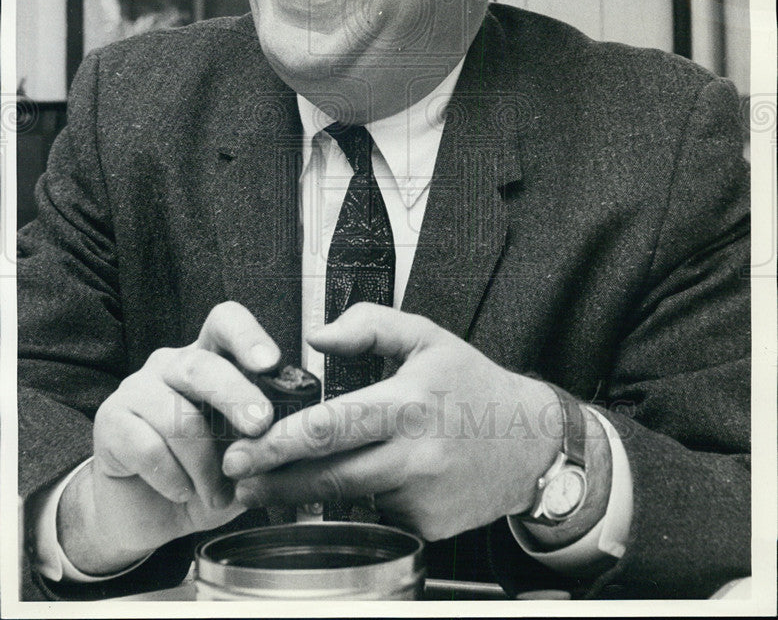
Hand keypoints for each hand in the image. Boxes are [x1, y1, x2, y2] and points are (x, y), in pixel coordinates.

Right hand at [58, 302, 279, 574]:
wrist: (146, 513)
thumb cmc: (204, 474)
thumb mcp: (246, 455)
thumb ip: (269, 438)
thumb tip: (302, 432)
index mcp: (211, 359)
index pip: (225, 322)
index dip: (247, 336)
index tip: (271, 363)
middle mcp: (173, 365)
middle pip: (202, 365)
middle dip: (236, 397)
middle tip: (259, 426)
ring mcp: (138, 388)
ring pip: (178, 415)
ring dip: (205, 464)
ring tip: (219, 493)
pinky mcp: (111, 420)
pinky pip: (147, 447)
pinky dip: (173, 477)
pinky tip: (181, 492)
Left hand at [223, 303, 562, 541]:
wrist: (531, 443)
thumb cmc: (474, 385)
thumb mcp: (428, 337)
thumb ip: (370, 324)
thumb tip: (318, 335)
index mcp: (409, 403)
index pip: (332, 426)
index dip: (281, 442)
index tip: (244, 447)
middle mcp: (415, 456)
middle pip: (329, 476)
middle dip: (274, 482)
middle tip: (237, 479)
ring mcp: (422, 497)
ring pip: (349, 498)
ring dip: (306, 495)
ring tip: (274, 487)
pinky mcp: (428, 527)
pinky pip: (379, 513)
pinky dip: (362, 500)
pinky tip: (365, 482)